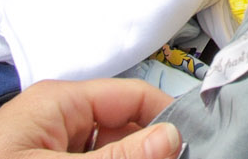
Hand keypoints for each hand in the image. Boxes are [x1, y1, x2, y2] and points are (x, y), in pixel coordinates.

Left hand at [0, 79, 181, 158]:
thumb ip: (114, 156)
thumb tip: (168, 139)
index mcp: (59, 101)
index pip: (133, 96)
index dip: (167, 117)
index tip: (196, 142)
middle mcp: (58, 121)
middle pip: (125, 128)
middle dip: (148, 148)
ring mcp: (51, 148)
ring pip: (109, 150)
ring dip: (129, 157)